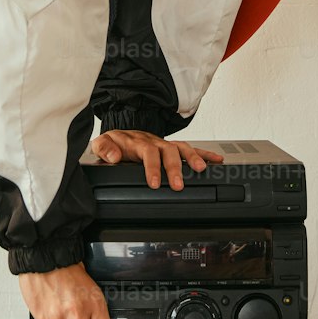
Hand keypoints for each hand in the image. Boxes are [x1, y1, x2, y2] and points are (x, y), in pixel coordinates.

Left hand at [89, 129, 224, 189]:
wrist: (121, 134)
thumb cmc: (113, 142)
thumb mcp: (102, 143)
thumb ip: (104, 148)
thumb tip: (114, 156)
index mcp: (136, 142)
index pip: (147, 152)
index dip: (152, 166)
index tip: (155, 182)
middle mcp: (153, 141)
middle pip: (168, 150)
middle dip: (175, 167)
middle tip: (178, 184)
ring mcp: (164, 144)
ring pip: (181, 147)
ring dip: (192, 158)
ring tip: (201, 169)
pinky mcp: (171, 147)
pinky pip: (189, 148)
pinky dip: (204, 153)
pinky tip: (215, 160)